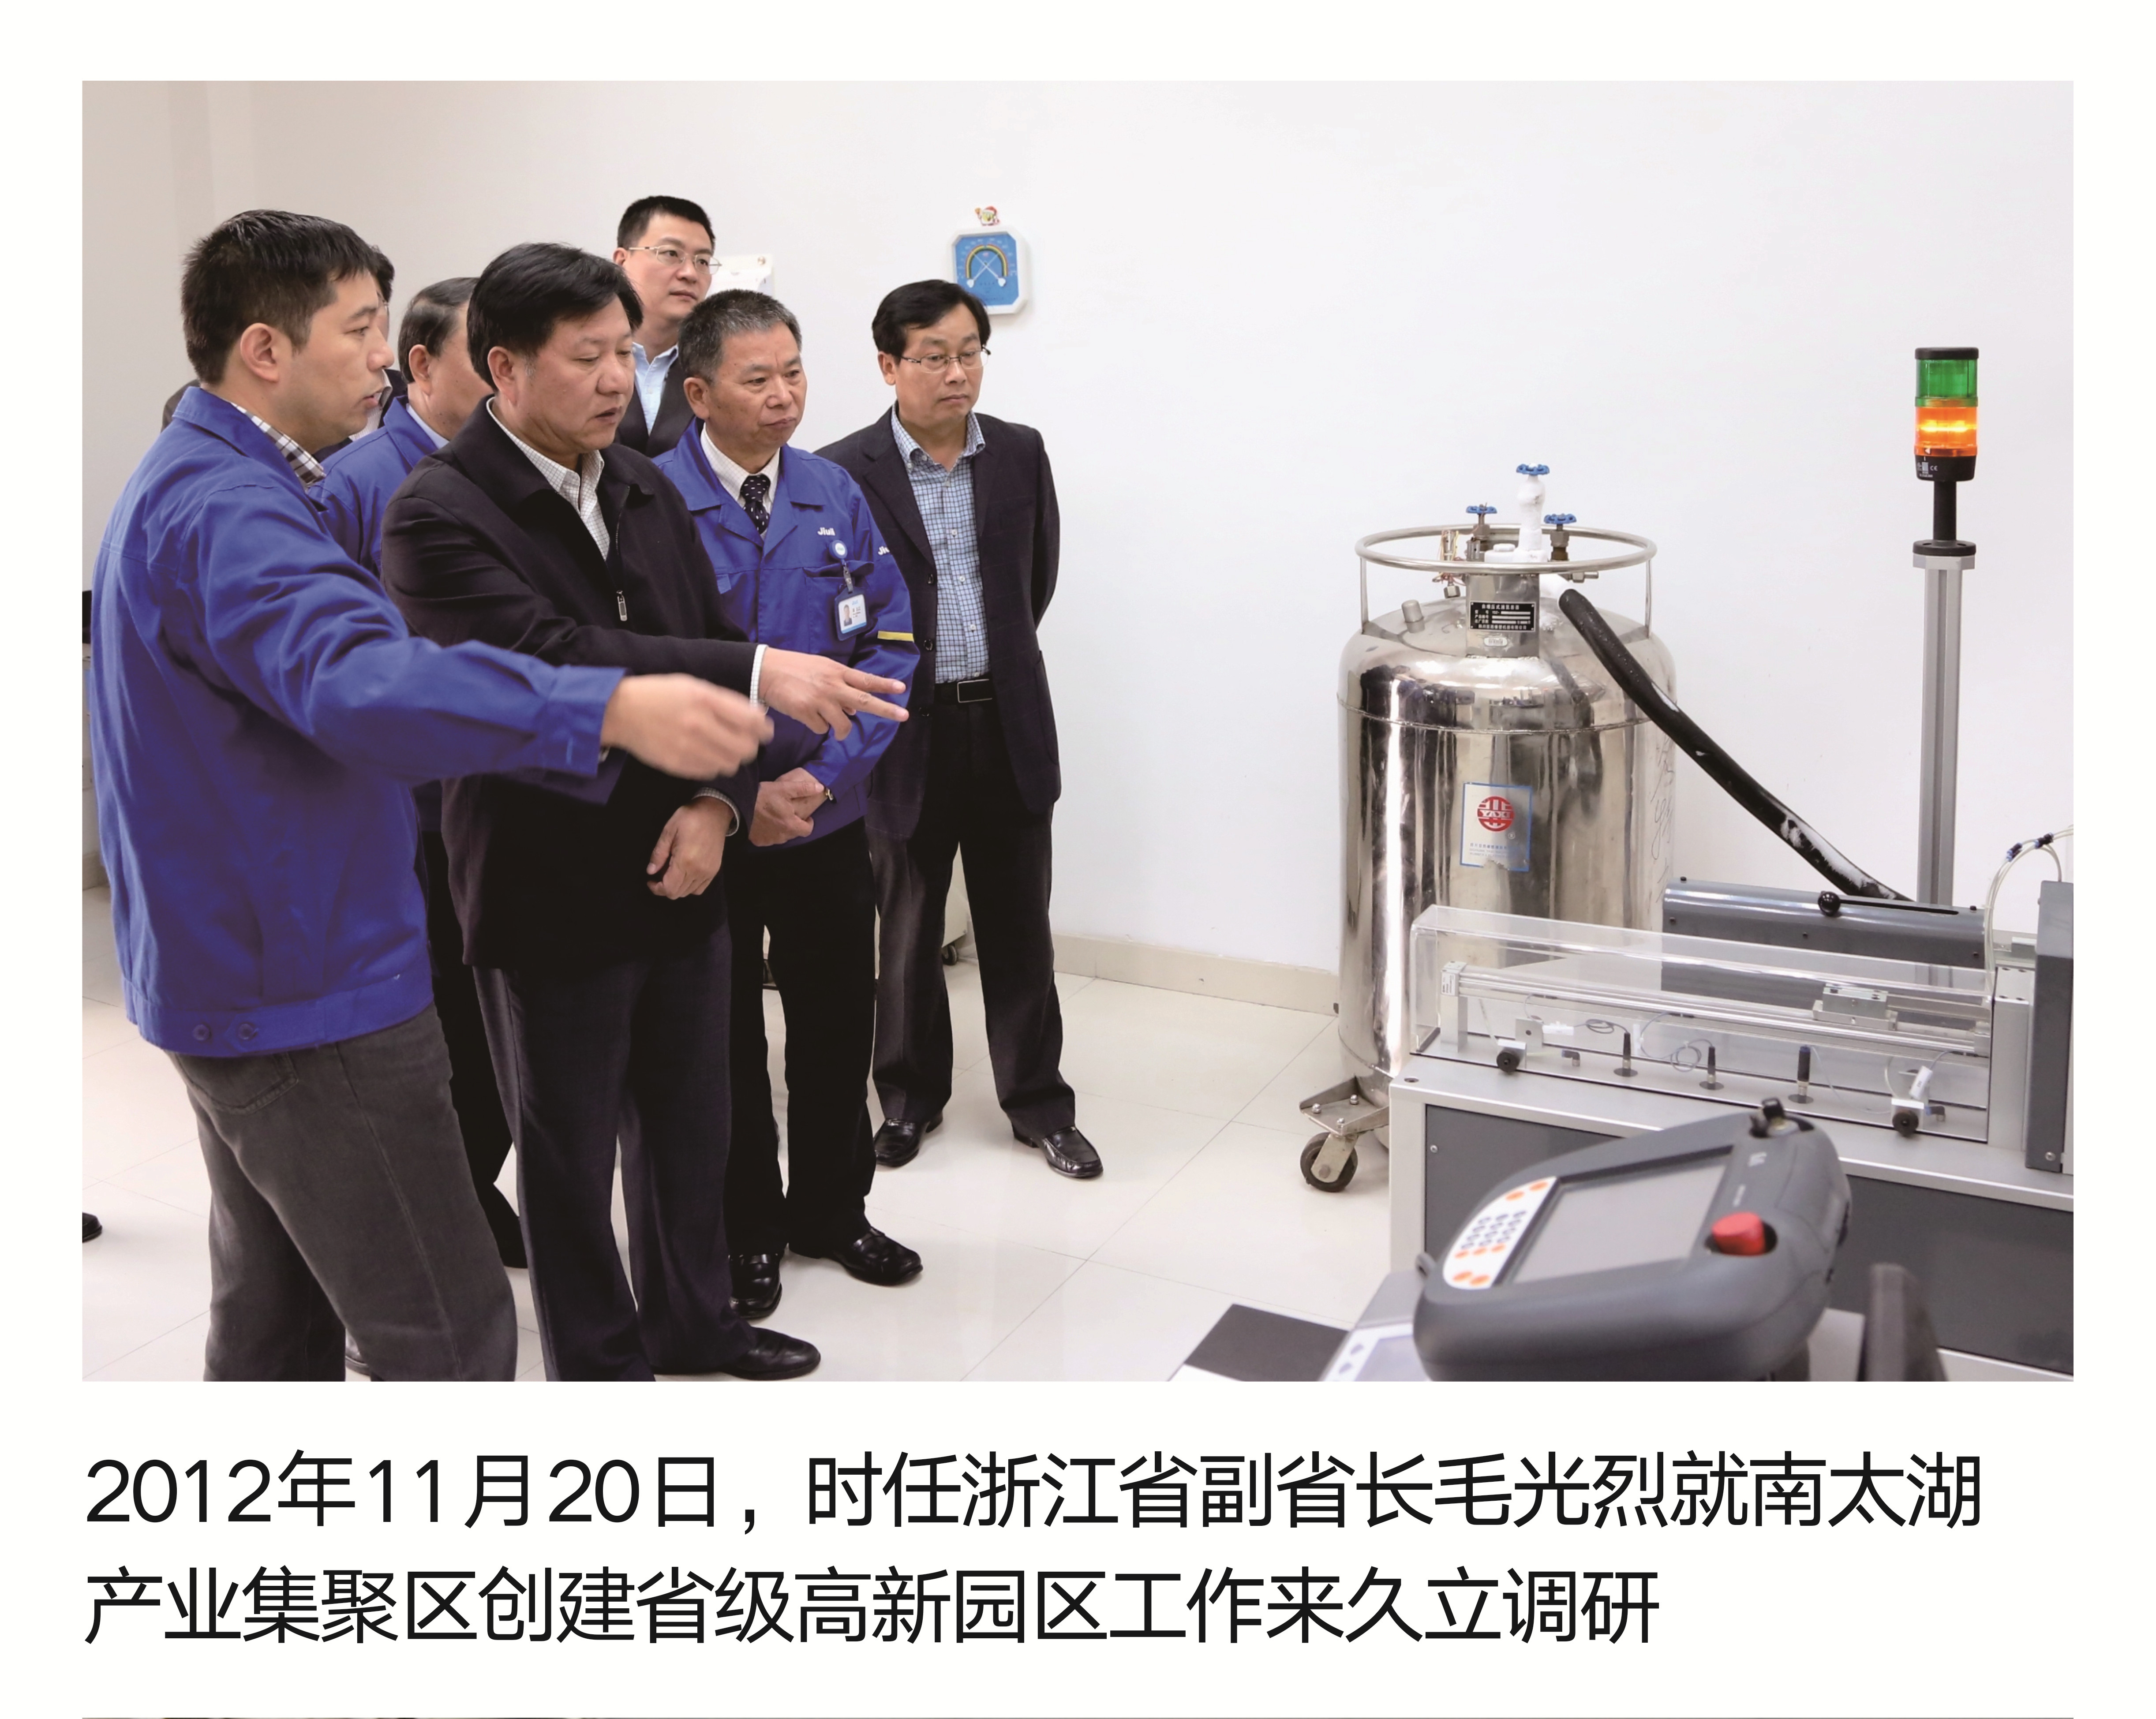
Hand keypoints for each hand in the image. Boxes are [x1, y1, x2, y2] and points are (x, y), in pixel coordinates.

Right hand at [601, 675, 770, 777]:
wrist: (621, 711)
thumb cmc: (660, 694)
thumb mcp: (694, 685)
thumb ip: (725, 701)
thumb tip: (757, 717)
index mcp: (706, 699)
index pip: (752, 721)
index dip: (764, 729)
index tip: (764, 730)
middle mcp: (699, 724)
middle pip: (746, 748)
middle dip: (751, 745)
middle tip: (746, 741)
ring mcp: (688, 747)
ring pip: (730, 764)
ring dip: (733, 757)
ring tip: (724, 747)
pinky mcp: (678, 764)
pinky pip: (711, 772)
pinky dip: (714, 765)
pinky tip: (706, 754)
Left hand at [646, 797, 732, 896]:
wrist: (714, 812)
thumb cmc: (689, 818)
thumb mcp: (668, 831)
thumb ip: (658, 854)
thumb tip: (650, 871)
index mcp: (685, 861)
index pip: (669, 888)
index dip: (656, 888)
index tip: (650, 880)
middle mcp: (698, 871)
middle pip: (677, 893)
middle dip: (664, 888)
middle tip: (658, 874)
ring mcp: (708, 873)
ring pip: (688, 892)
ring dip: (676, 887)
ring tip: (671, 873)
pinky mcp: (714, 871)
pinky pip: (699, 889)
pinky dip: (689, 887)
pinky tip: (684, 875)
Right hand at [750, 768, 825, 845]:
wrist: (738, 805)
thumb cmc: (762, 796)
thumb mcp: (784, 788)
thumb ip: (803, 789)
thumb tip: (820, 788)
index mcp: (790, 825)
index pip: (807, 830)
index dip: (808, 823)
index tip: (806, 817)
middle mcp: (781, 836)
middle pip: (794, 833)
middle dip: (795, 825)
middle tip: (789, 813)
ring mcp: (769, 840)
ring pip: (782, 837)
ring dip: (782, 829)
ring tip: (777, 817)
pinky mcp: (758, 841)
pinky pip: (769, 839)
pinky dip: (770, 832)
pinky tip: (765, 822)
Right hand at [758, 649, 908, 738]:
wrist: (766, 670)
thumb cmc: (794, 669)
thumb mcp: (821, 669)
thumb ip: (839, 685)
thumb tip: (854, 707)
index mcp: (836, 672)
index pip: (865, 679)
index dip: (884, 684)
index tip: (902, 688)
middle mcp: (831, 685)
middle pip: (864, 700)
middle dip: (886, 709)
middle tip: (903, 716)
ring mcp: (819, 699)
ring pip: (842, 724)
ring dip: (842, 730)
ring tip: (837, 729)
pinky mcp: (805, 712)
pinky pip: (821, 729)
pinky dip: (817, 726)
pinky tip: (808, 716)